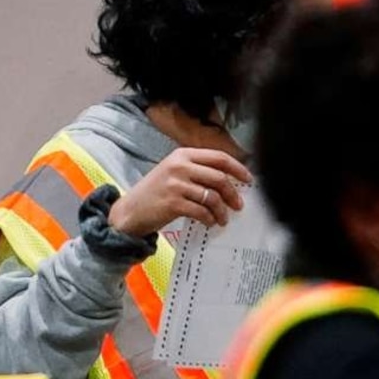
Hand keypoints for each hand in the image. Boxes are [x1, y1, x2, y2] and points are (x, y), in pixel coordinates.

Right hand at [109, 146, 251, 239]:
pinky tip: (209, 222)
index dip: (238, 168)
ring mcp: (175, 184)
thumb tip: (231, 180)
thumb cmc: (156, 193)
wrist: (129, 211)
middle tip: (238, 205)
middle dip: (233, 194)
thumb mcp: (174, 173)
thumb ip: (198, 171)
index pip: (219, 157)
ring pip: (212, 197)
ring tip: (222, 219)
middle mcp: (179, 166)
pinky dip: (209, 219)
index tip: (249, 180)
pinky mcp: (173, 202)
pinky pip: (202, 211)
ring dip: (222, 211)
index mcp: (182, 155)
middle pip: (219, 178)